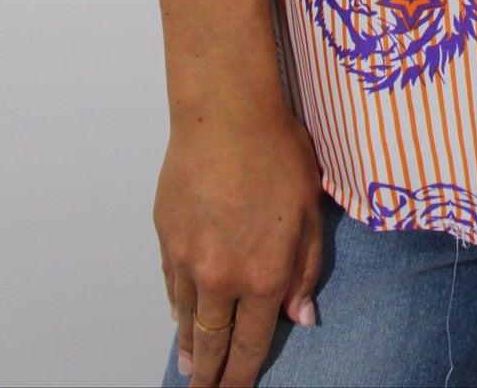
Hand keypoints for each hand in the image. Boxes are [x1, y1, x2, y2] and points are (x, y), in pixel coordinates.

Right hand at [155, 87, 323, 386]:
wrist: (226, 114)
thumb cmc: (276, 152)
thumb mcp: (309, 212)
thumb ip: (305, 270)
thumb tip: (300, 316)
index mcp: (263, 275)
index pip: (250, 344)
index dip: (242, 377)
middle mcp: (222, 277)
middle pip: (213, 343)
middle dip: (209, 377)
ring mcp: (188, 259)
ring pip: (187, 319)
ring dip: (190, 347)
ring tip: (191, 368)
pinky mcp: (166, 237)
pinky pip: (171, 285)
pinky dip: (176, 308)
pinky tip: (180, 317)